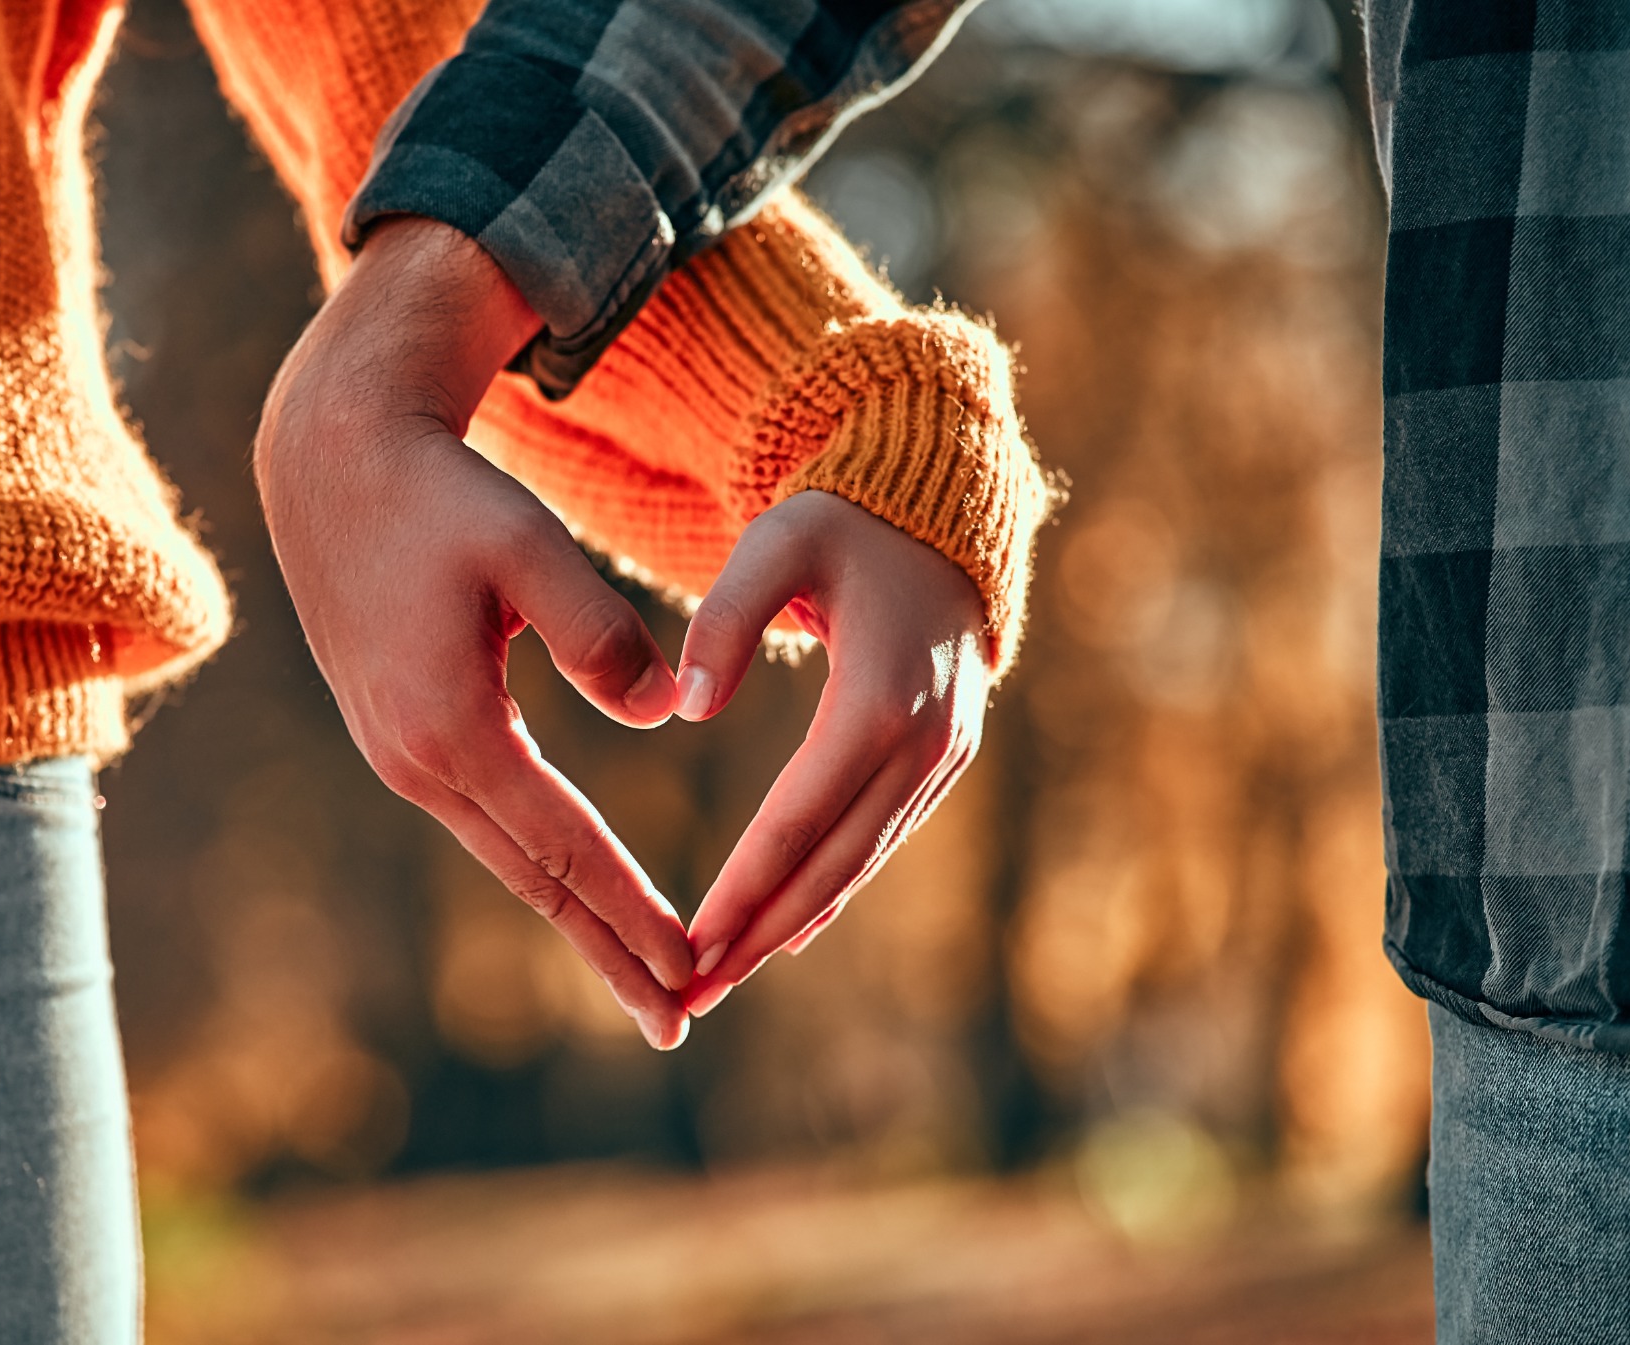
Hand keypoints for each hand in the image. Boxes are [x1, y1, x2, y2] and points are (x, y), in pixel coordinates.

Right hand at [257, 217, 693, 1049]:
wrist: (333, 464)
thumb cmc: (440, 495)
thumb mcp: (527, 547)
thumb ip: (600, 633)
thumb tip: (664, 713)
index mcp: (452, 727)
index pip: (565, 846)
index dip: (633, 911)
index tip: (693, 967)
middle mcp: (416, 762)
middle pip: (533, 884)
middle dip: (608, 954)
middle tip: (677, 1024)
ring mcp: (400, 757)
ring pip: (509, 862)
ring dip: (577, 922)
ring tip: (642, 978)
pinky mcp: (402, 739)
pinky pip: (488, 825)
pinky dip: (542, 869)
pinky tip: (578, 893)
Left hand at [677, 490, 989, 1017]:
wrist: (938, 510)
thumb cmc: (843, 522)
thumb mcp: (777, 542)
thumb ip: (724, 619)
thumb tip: (685, 709)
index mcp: (881, 698)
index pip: (800, 816)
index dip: (745, 887)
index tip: (691, 942)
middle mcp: (924, 742)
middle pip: (833, 862)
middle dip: (760, 935)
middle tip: (691, 995)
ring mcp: (944, 757)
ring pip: (860, 862)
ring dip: (791, 926)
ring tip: (721, 979)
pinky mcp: (944, 760)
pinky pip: (880, 840)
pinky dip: (832, 890)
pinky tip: (787, 934)